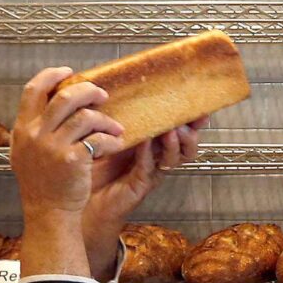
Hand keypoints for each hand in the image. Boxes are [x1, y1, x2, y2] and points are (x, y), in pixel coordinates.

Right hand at [9, 67, 124, 218]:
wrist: (48, 211)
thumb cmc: (42, 182)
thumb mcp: (25, 151)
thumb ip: (34, 126)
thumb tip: (52, 99)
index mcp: (22, 129)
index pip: (33, 89)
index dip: (52, 75)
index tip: (69, 72)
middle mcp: (35, 135)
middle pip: (65, 97)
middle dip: (88, 91)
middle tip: (102, 95)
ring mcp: (53, 147)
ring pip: (86, 117)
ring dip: (106, 119)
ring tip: (115, 127)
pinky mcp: (73, 159)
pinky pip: (98, 139)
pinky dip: (111, 140)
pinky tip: (116, 144)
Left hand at [80, 116, 205, 239]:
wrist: (83, 196)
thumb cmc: (96, 161)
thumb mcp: (111, 129)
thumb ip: (123, 113)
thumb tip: (129, 86)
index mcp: (155, 141)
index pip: (182, 128)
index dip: (193, 119)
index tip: (200, 108)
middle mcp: (157, 156)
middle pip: (188, 145)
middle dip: (190, 132)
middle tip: (183, 122)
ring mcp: (151, 170)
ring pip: (174, 157)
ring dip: (174, 142)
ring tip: (170, 131)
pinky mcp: (140, 183)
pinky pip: (149, 166)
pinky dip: (148, 152)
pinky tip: (145, 141)